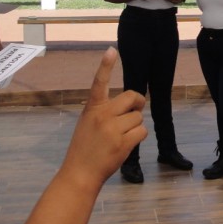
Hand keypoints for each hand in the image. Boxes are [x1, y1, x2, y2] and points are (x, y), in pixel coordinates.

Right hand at [61, 48, 146, 185]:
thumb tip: (130, 105)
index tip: (112, 50)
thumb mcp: (87, 123)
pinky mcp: (123, 142)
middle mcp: (103, 115)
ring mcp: (113, 129)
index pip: (99, 82)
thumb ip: (104, 112)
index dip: (106, 65)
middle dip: (138, 103)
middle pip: (132, 97)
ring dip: (135, 126)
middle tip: (135, 110)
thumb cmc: (84, 148)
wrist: (80, 173)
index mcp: (92, 108)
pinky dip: (138, 137)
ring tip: (122, 137)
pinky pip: (142, 131)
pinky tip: (126, 144)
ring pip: (139, 117)